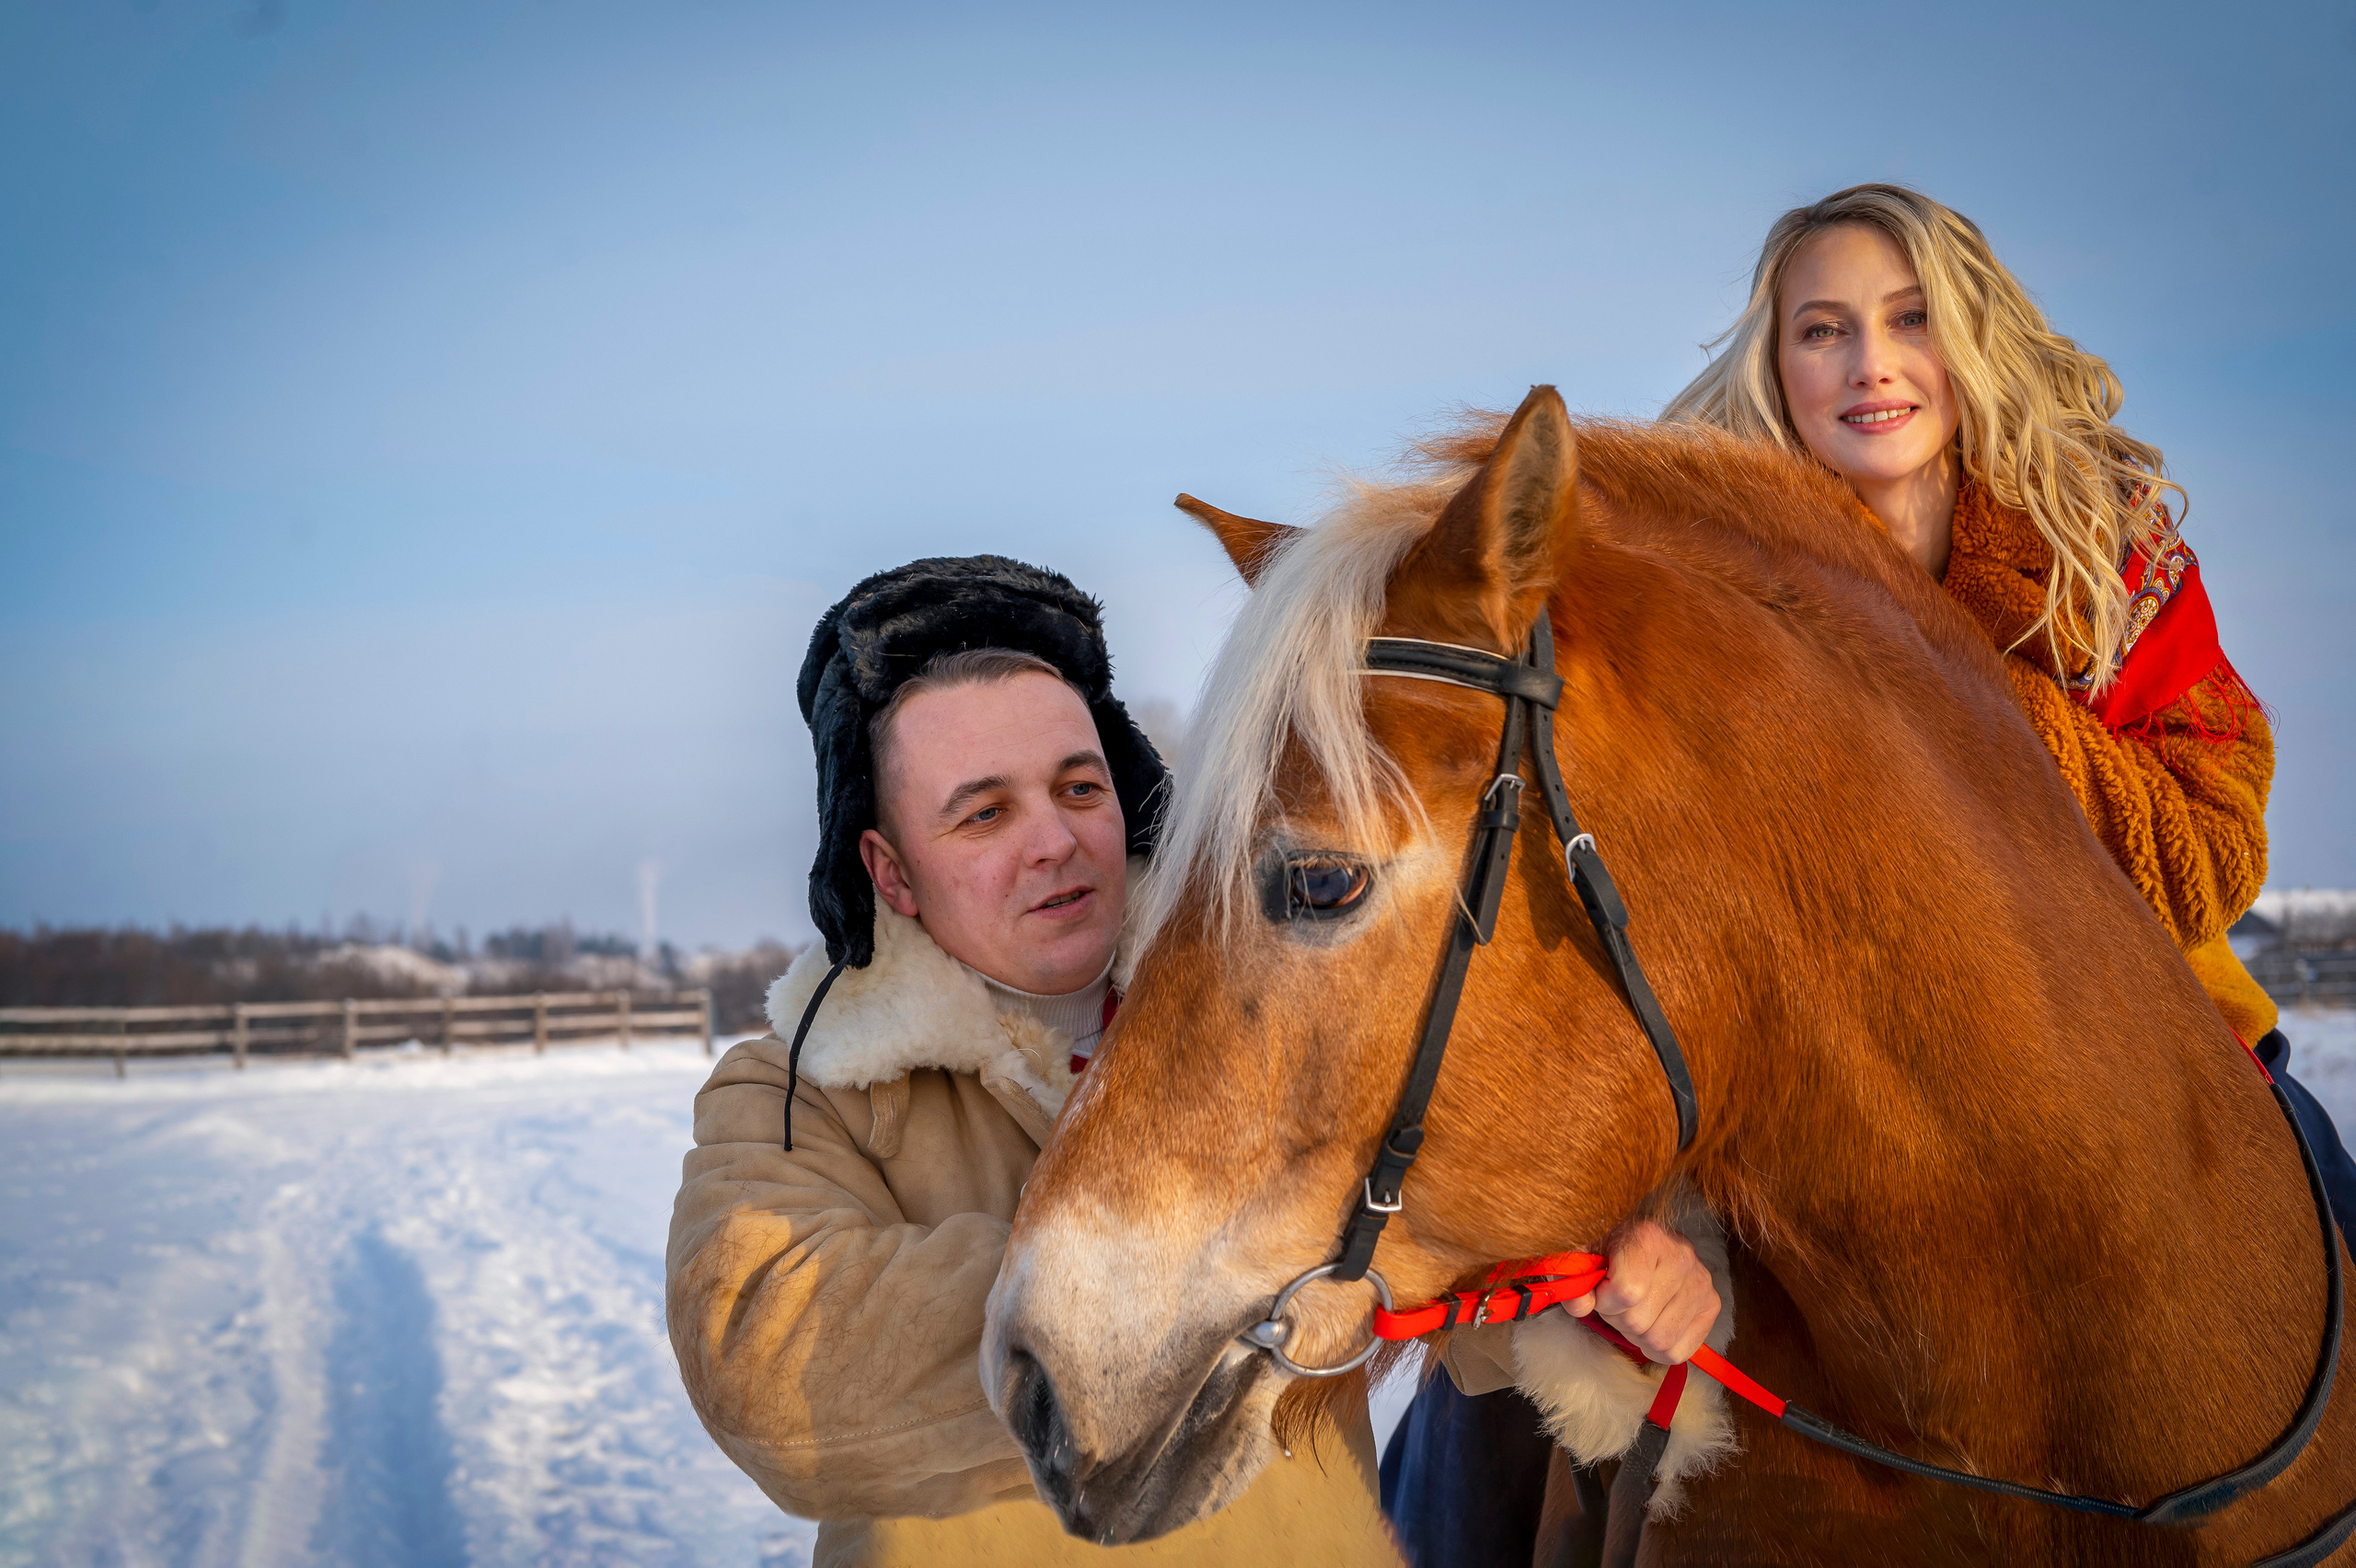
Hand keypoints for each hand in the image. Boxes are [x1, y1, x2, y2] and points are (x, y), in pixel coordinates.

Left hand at [1564, 1218, 1719, 1365]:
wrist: (1651, 1246)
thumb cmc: (1617, 1254)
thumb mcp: (1590, 1260)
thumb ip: (1577, 1282)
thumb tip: (1578, 1303)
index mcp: (1647, 1237)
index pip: (1626, 1292)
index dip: (1605, 1302)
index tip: (1602, 1292)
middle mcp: (1681, 1257)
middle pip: (1638, 1321)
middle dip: (1618, 1319)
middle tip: (1619, 1304)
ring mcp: (1701, 1282)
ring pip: (1658, 1340)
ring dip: (1638, 1336)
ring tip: (1637, 1313)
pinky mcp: (1712, 1305)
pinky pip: (1678, 1352)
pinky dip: (1658, 1349)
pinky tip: (1654, 1325)